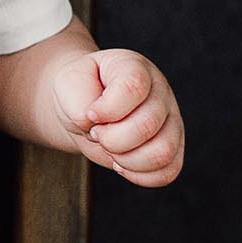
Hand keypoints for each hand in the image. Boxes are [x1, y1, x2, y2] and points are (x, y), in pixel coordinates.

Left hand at [50, 48, 184, 186]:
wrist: (84, 107)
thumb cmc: (79, 91)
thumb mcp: (68, 84)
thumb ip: (80, 100)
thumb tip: (98, 126)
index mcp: (135, 67)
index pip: (134, 86)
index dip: (108, 109)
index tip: (91, 115)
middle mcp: (160, 91)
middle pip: (148, 125)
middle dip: (112, 139)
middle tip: (96, 133)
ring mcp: (171, 119)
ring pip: (163, 152)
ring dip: (127, 160)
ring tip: (110, 150)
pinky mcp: (174, 147)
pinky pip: (168, 171)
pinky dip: (140, 176)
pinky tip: (121, 164)